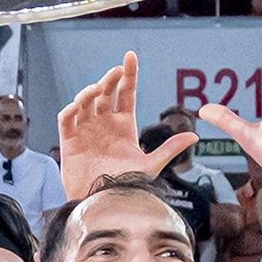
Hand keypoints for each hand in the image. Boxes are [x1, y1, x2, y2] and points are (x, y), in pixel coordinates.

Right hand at [56, 52, 193, 198]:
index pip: (126, 92)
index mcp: (124, 125)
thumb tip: (194, 136)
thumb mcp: (150, 165)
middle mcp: (104, 123)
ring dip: (90, 92)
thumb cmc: (125, 186)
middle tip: (116, 72)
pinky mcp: (69, 140)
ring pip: (86, 101)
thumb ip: (170, 149)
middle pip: (106, 92)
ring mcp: (86, 129)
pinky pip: (67, 118)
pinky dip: (71, 109)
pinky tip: (78, 105)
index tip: (130, 56)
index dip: (128, 74)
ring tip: (97, 90)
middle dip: (110, 79)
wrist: (102, 204)